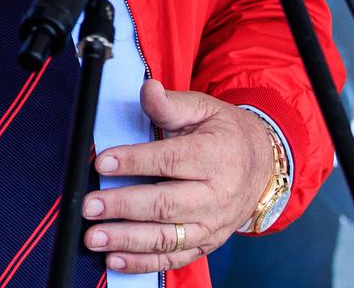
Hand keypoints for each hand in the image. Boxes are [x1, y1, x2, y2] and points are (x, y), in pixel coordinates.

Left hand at [81, 79, 274, 273]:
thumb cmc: (225, 134)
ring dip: (127, 240)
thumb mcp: (204, 109)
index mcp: (215, 156)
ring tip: (94, 237)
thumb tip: (148, 90)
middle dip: (123, 206)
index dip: (135, 162)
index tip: (102, 161)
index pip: (171, 161)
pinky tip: (114, 259)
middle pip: (166, 205)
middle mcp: (216, 196)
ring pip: (167, 238)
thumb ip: (171, 104)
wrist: (263, 166)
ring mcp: (212, 225)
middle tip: (89, 205)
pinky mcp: (206, 244)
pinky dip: (142, 263)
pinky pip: (173, 258)